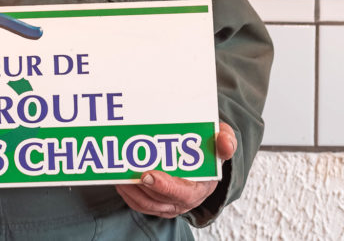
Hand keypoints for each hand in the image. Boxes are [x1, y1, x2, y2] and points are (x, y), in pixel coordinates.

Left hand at [115, 121, 235, 218]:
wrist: (205, 160)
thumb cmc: (210, 150)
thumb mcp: (222, 142)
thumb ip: (225, 141)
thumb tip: (225, 142)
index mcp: (201, 187)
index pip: (181, 193)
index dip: (164, 186)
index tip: (147, 175)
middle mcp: (185, 200)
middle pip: (158, 200)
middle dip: (140, 188)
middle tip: (124, 172)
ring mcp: (170, 204)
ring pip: (146, 204)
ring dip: (130, 191)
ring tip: (118, 174)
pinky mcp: (158, 203)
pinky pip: (140, 204)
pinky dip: (129, 194)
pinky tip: (119, 179)